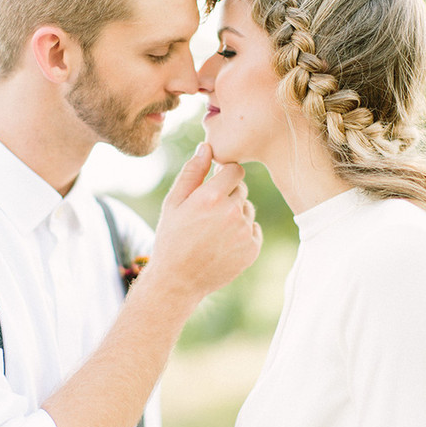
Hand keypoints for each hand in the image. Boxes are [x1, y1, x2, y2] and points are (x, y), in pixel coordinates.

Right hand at [148, 144, 261, 304]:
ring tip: (213, 231)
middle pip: (242, 189)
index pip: (235, 170)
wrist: (178, 280)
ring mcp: (245, 232)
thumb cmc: (172, 238)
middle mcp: (232, 212)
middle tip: (208, 214)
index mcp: (211, 196)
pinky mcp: (252, 249)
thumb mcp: (173, 202)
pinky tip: (222, 243)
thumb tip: (207, 146)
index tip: (214, 185)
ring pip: (248, 209)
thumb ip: (192, 172)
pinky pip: (253, 229)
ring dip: (235, 214)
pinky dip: (242, 233)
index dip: (225, 176)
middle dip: (228, 195)